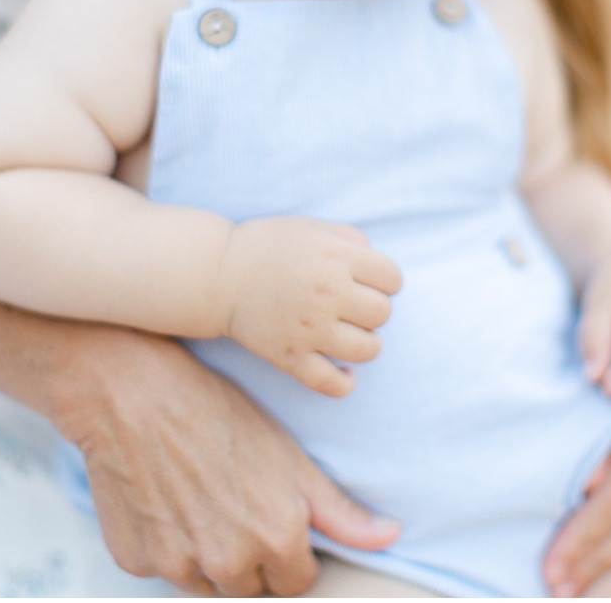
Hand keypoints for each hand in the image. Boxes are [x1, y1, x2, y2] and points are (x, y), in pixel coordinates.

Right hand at [54, 327, 398, 594]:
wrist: (136, 398)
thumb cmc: (221, 417)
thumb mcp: (292, 458)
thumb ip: (339, 511)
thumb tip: (387, 538)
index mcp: (274, 541)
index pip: (297, 583)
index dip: (294, 554)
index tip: (281, 525)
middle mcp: (226, 564)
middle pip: (251, 587)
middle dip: (254, 560)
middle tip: (242, 509)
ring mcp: (177, 566)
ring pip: (208, 584)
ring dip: (212, 560)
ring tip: (208, 503)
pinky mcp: (135, 560)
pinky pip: (165, 569)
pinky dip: (170, 548)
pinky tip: (171, 504)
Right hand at [216, 217, 400, 396]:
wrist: (217, 274)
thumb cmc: (270, 247)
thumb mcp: (315, 228)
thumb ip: (353, 240)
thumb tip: (379, 269)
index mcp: (337, 259)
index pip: (393, 279)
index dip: (386, 281)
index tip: (369, 282)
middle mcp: (327, 294)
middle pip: (383, 313)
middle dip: (374, 309)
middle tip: (353, 306)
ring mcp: (309, 329)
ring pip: (367, 349)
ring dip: (367, 343)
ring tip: (351, 335)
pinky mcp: (290, 357)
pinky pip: (330, 383)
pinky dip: (344, 382)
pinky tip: (343, 370)